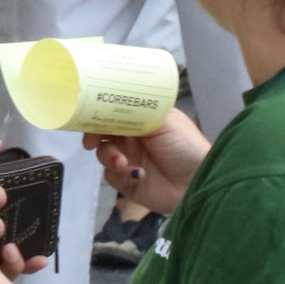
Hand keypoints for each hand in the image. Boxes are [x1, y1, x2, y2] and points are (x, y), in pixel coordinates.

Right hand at [89, 108, 210, 217]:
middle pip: (103, 132)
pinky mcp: (127, 182)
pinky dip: (120, 174)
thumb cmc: (186, 146)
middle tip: (92, 142)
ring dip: (109, 156)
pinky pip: (110, 175)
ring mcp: (129, 160)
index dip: (99, 112)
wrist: (197, 182)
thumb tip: (112, 101)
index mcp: (142, 119)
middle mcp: (133, 138)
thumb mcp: (165, 121)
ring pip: (103, 154)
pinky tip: (138, 175)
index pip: (114, 111)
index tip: (87, 114)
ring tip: (122, 163)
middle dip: (94, 136)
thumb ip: (137, 111)